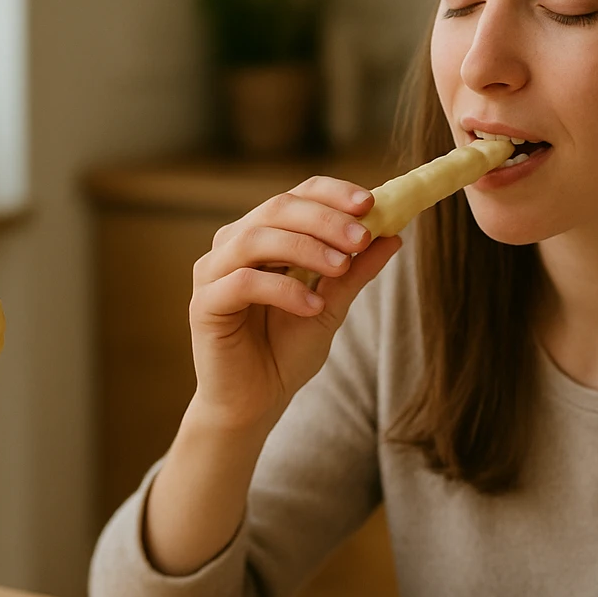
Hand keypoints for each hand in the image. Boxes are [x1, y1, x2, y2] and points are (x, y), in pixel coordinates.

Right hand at [187, 176, 401, 430]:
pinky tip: (313, 305)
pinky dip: (282, 289)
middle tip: (362, 236)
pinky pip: (242, 283)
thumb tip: (393, 235)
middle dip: (324, 219)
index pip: (296, 195)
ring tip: (342, 266)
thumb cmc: (286, 352)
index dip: (332, 194)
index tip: (371, 203)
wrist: (256, 403)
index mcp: (263, 236)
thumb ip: (355, 272)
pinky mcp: (204, 304)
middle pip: (276, 208)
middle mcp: (233, 245)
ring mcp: (213, 272)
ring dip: (305, 247)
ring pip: (257, 239)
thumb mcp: (331, 307)